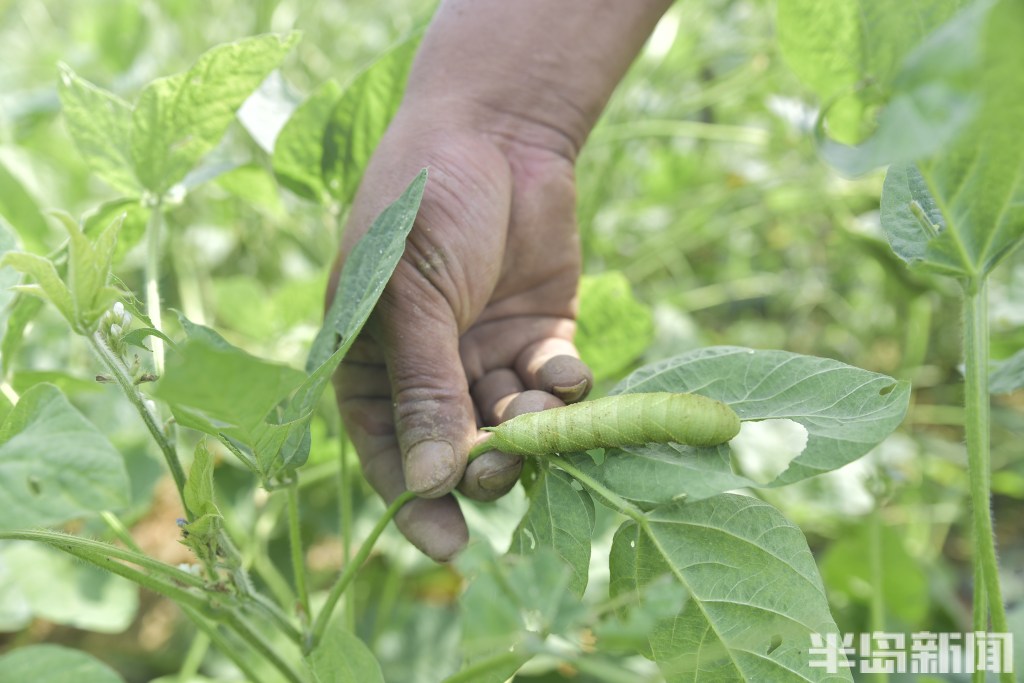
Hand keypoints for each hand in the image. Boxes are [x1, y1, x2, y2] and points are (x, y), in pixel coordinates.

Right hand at [332, 104, 591, 560]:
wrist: (497, 128)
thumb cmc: (424, 202)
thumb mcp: (411, 297)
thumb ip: (423, 389)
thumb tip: (429, 485)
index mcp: (373, 360)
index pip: (387, 449)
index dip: (415, 500)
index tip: (449, 548)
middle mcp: (430, 367)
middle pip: (456, 446)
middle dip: (484, 465)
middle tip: (506, 468)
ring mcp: (486, 352)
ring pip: (512, 423)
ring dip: (531, 429)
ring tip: (540, 408)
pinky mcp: (541, 333)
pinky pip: (555, 385)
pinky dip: (565, 389)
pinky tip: (567, 372)